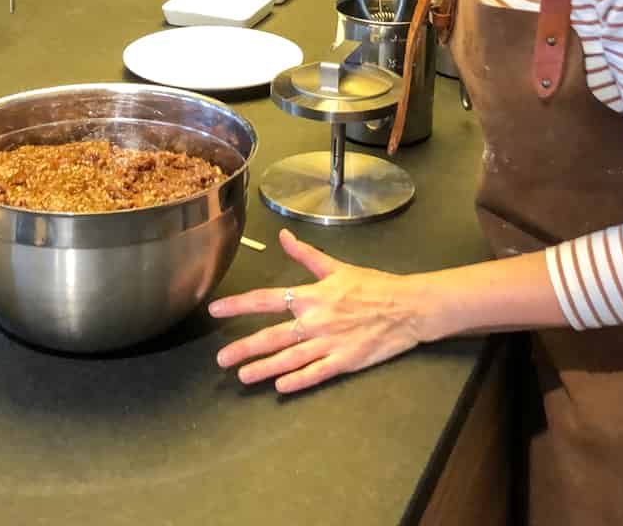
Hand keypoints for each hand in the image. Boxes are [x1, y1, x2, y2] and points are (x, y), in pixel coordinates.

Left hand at [210, 229, 426, 393]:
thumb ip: (306, 254)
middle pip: (271, 336)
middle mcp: (315, 321)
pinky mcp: (344, 362)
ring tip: (242, 376)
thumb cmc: (373, 285)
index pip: (266, 299)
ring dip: (263, 369)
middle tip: (221, 360)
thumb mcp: (337, 266)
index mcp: (311, 295)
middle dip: (243, 348)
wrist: (408, 307)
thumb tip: (282, 235)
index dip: (238, 305)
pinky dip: (297, 381)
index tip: (215, 310)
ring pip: (288, 359)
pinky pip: (315, 373)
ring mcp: (328, 344)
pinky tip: (280, 387)